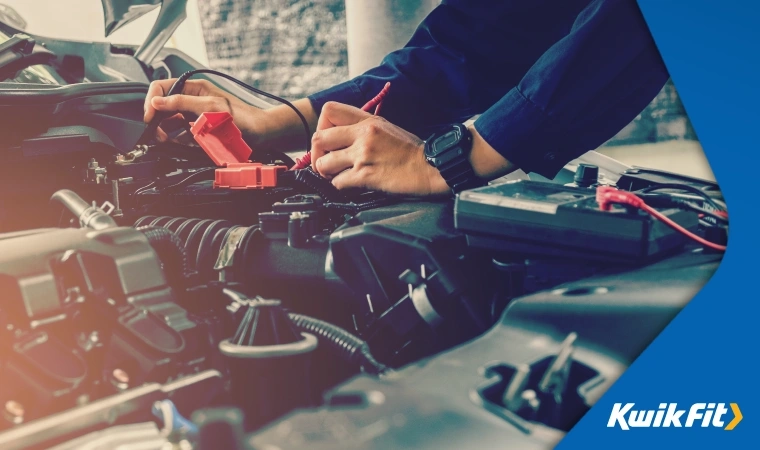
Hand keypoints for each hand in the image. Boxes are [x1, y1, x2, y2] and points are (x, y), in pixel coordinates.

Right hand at [144, 78, 271, 143]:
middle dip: (156, 117)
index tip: (149, 115)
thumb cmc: (242, 117)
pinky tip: (173, 142)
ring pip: (170, 121)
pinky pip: (181, 134)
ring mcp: (195, 116)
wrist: (260, 134)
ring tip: (162, 138)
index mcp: (194, 88)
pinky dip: (175, 138)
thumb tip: (157, 101)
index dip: (152, 100)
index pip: (163, 88)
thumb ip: (182, 102)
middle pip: (164, 106)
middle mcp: (192, 100)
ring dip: (163, 130)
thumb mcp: (209, 106)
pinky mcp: (199, 131)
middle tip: (153, 131)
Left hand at [310, 102, 449, 195]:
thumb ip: (363, 128)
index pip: (329, 111)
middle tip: (325, 162)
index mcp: (368, 120)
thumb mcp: (387, 128)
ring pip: (324, 163)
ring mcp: (364, 154)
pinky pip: (338, 182)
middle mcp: (363, 134)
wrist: (431, 167)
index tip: (327, 140)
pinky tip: (350, 184)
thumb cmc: (411, 151)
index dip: (321, 126)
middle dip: (316, 154)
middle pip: (318, 138)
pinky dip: (340, 186)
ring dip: (326, 172)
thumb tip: (341, 136)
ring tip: (336, 175)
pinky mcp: (366, 175)